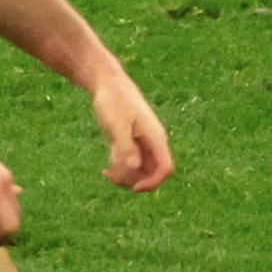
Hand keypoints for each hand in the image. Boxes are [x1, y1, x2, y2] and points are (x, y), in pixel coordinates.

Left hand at [89, 68, 173, 191]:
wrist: (108, 83)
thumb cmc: (113, 101)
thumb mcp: (116, 125)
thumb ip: (125, 146)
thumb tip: (135, 166)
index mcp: (155, 137)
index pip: (165, 168)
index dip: (153, 182)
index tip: (133, 188)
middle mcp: (153, 142)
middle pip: (153, 174)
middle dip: (135, 181)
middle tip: (113, 176)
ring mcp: (143, 144)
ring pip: (142, 172)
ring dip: (126, 177)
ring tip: (107, 170)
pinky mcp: (133, 144)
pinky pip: (132, 165)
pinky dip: (121, 170)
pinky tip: (106, 170)